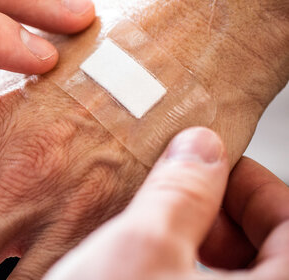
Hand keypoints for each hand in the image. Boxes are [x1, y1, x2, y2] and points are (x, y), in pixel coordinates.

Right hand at [45, 128, 288, 279]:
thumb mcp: (142, 247)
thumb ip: (183, 190)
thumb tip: (202, 149)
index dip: (253, 187)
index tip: (213, 168)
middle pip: (274, 256)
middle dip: (224, 219)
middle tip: (180, 203)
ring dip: (200, 247)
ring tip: (156, 235)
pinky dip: (182, 276)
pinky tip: (146, 269)